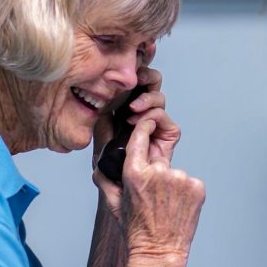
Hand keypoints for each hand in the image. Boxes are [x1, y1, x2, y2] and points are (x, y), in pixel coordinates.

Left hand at [92, 66, 182, 212]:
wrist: (129, 195)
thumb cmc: (112, 175)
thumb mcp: (99, 146)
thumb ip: (101, 126)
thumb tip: (102, 105)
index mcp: (124, 112)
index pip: (132, 86)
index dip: (133, 75)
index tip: (125, 71)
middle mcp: (142, 115)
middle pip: (151, 84)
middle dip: (146, 77)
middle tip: (137, 78)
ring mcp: (156, 125)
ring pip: (158, 98)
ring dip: (146, 100)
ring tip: (132, 110)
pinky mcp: (167, 136)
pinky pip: (165, 119)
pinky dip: (153, 116)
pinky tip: (139, 123)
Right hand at [118, 119, 204, 259]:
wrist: (159, 252)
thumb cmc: (134, 230)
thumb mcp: (113, 202)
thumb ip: (104, 177)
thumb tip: (99, 161)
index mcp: (135, 173)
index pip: (140, 136)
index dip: (144, 127)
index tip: (147, 122)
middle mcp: (158, 172)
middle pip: (157, 159)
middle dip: (155, 171)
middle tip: (153, 195)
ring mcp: (180, 179)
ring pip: (174, 173)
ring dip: (171, 184)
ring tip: (165, 206)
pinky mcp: (197, 187)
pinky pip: (189, 182)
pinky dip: (185, 191)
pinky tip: (177, 207)